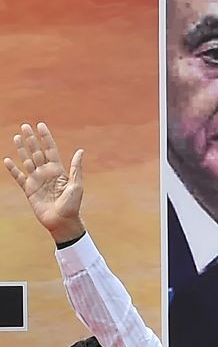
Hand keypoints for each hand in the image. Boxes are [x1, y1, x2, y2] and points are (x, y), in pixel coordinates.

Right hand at [4, 122, 85, 242]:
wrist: (62, 221)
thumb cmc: (72, 205)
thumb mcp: (76, 185)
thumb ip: (75, 168)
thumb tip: (80, 151)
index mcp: (58, 170)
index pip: (50, 149)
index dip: (46, 137)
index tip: (40, 125)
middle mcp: (46, 173)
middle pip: (37, 152)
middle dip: (31, 139)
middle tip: (25, 125)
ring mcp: (37, 180)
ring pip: (27, 161)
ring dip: (22, 149)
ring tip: (17, 137)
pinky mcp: (29, 190)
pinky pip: (19, 177)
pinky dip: (13, 169)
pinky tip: (7, 160)